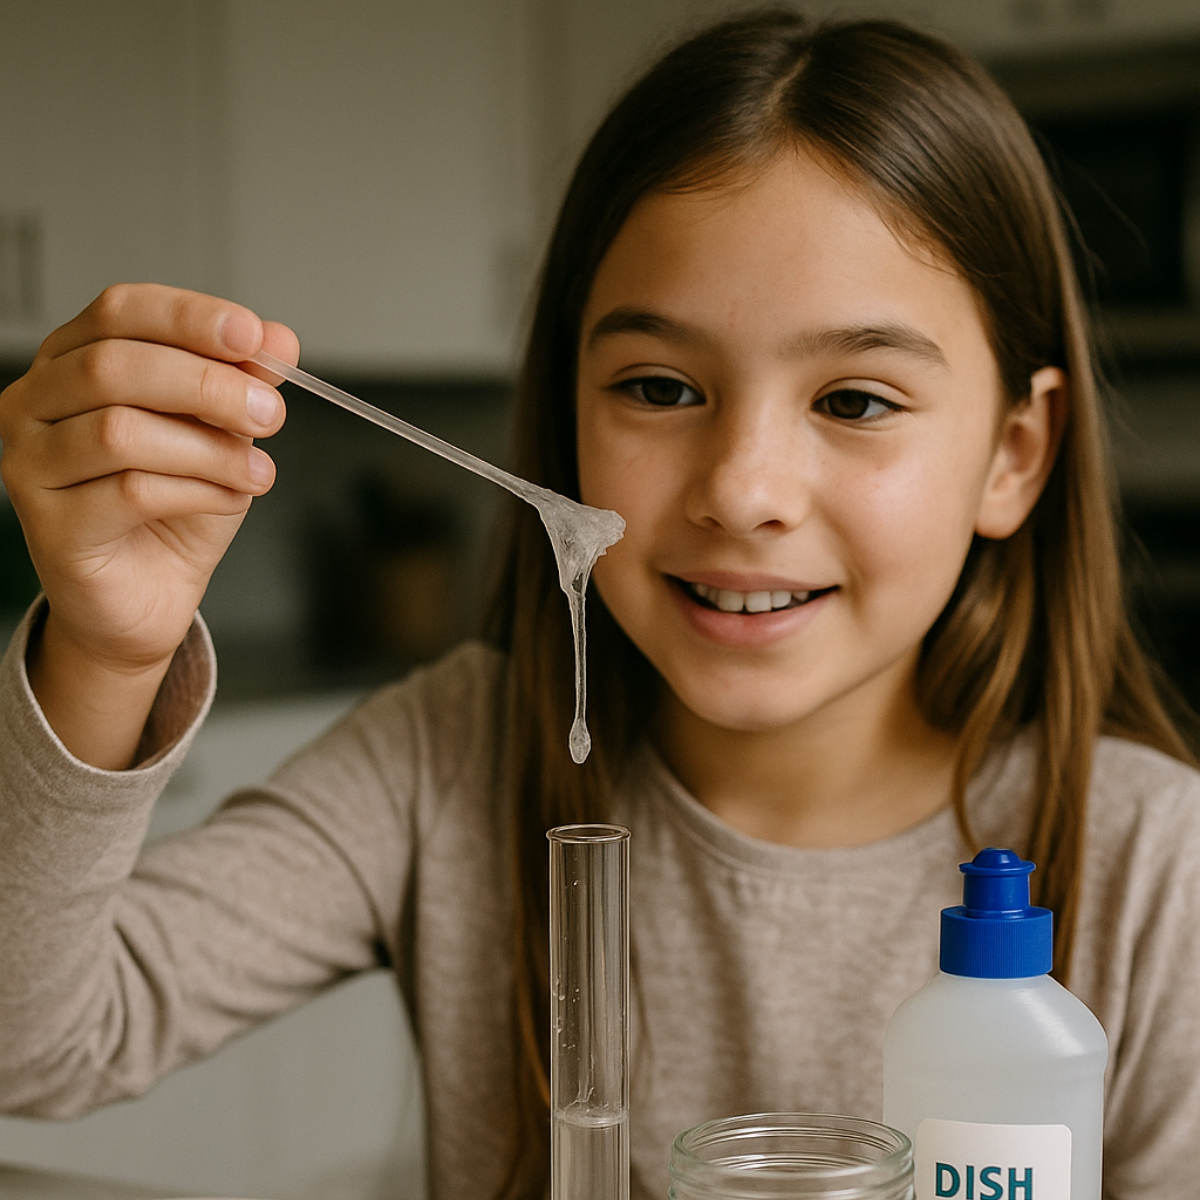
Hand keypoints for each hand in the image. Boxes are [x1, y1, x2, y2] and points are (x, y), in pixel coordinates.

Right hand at [0, 284, 297, 764]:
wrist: (153, 592)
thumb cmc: (178, 505)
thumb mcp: (222, 433)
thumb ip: (241, 383)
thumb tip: (277, 340)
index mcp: (73, 360)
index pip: (120, 311)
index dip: (189, 316)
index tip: (253, 335)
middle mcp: (36, 403)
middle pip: (115, 367)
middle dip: (208, 385)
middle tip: (270, 413)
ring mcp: (31, 464)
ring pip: (120, 432)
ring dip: (207, 448)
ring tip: (260, 472)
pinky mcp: (50, 525)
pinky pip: (127, 493)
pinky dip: (196, 491)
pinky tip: (231, 499)